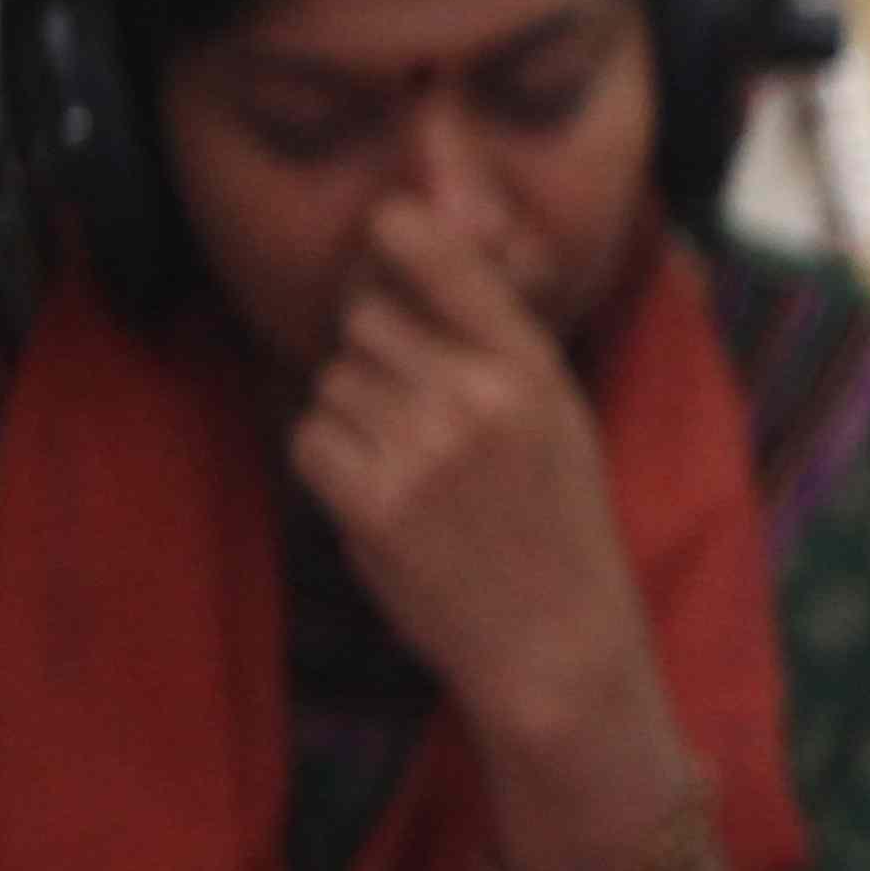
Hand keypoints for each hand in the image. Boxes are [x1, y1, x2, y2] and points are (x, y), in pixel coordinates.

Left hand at [282, 202, 659, 768]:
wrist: (556, 640)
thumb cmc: (558, 520)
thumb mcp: (559, 413)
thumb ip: (497, 339)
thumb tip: (418, 250)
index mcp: (532, 366)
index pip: (440, 258)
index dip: (397, 233)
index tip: (386, 230)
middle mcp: (475, 397)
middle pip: (365, 320)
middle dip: (374, 350)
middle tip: (410, 397)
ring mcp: (421, 451)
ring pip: (333, 380)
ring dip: (353, 411)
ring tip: (409, 459)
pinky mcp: (371, 504)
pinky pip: (310, 439)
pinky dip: (331, 461)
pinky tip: (379, 492)